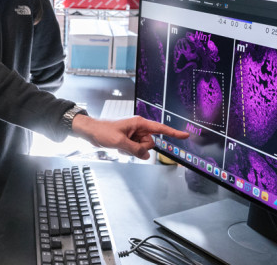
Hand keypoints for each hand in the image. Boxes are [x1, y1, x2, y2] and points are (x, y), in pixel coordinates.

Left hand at [70, 115, 188, 159]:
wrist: (91, 132)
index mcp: (139, 123)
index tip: (185, 135)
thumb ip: (135, 149)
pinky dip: (129, 151)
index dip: (173, 132)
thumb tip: (146, 155)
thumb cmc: (103, 131)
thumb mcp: (119, 141)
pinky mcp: (130, 140)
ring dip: (133, 150)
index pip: (160, 128)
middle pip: (151, 142)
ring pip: (144, 148)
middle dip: (141, 147)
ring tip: (120, 145)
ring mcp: (134, 134)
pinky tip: (119, 147)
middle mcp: (139, 128)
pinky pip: (136, 150)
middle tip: (127, 144)